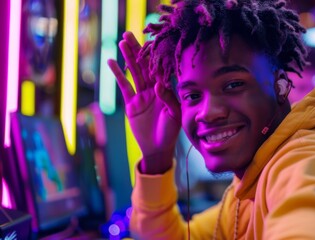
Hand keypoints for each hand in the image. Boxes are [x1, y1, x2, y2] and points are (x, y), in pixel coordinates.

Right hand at [108, 32, 180, 173]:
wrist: (158, 147)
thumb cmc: (171, 131)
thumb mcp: (175, 115)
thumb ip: (168, 99)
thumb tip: (159, 84)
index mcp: (166, 90)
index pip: (159, 68)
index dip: (154, 55)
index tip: (149, 40)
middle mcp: (154, 89)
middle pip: (144, 66)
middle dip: (137, 50)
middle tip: (129, 34)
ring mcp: (141, 95)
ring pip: (134, 72)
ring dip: (128, 57)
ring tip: (121, 42)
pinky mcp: (131, 103)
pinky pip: (124, 86)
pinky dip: (118, 74)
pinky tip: (112, 62)